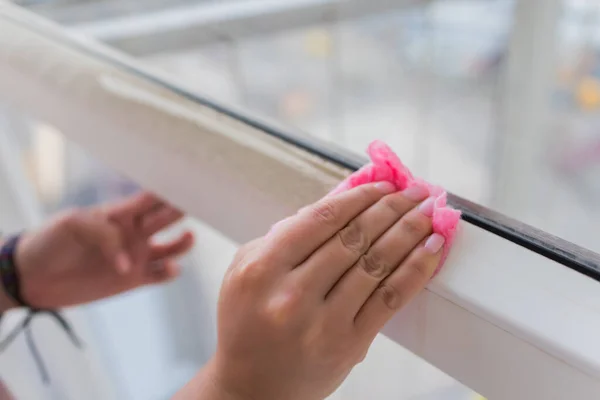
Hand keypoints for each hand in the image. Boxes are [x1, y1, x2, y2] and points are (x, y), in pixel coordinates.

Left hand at [13, 192, 193, 308]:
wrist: (33, 276)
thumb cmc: (50, 241)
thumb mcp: (72, 224)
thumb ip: (104, 231)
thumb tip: (128, 258)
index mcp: (120, 214)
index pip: (151, 199)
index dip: (170, 190)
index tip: (191, 182)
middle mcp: (134, 232)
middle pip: (167, 218)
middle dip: (184, 209)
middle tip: (205, 204)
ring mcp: (136, 256)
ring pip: (171, 247)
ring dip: (183, 243)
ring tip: (187, 238)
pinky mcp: (133, 280)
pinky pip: (161, 275)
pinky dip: (170, 272)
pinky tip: (171, 268)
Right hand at [177, 182, 444, 399]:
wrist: (252, 387)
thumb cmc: (247, 323)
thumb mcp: (246, 271)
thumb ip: (283, 236)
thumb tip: (338, 203)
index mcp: (263, 268)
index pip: (322, 218)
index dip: (360, 196)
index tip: (383, 184)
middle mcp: (293, 293)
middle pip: (355, 237)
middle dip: (392, 207)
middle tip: (417, 192)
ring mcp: (323, 321)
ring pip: (377, 263)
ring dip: (410, 232)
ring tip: (430, 213)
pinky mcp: (348, 344)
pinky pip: (389, 298)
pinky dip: (415, 269)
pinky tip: (431, 249)